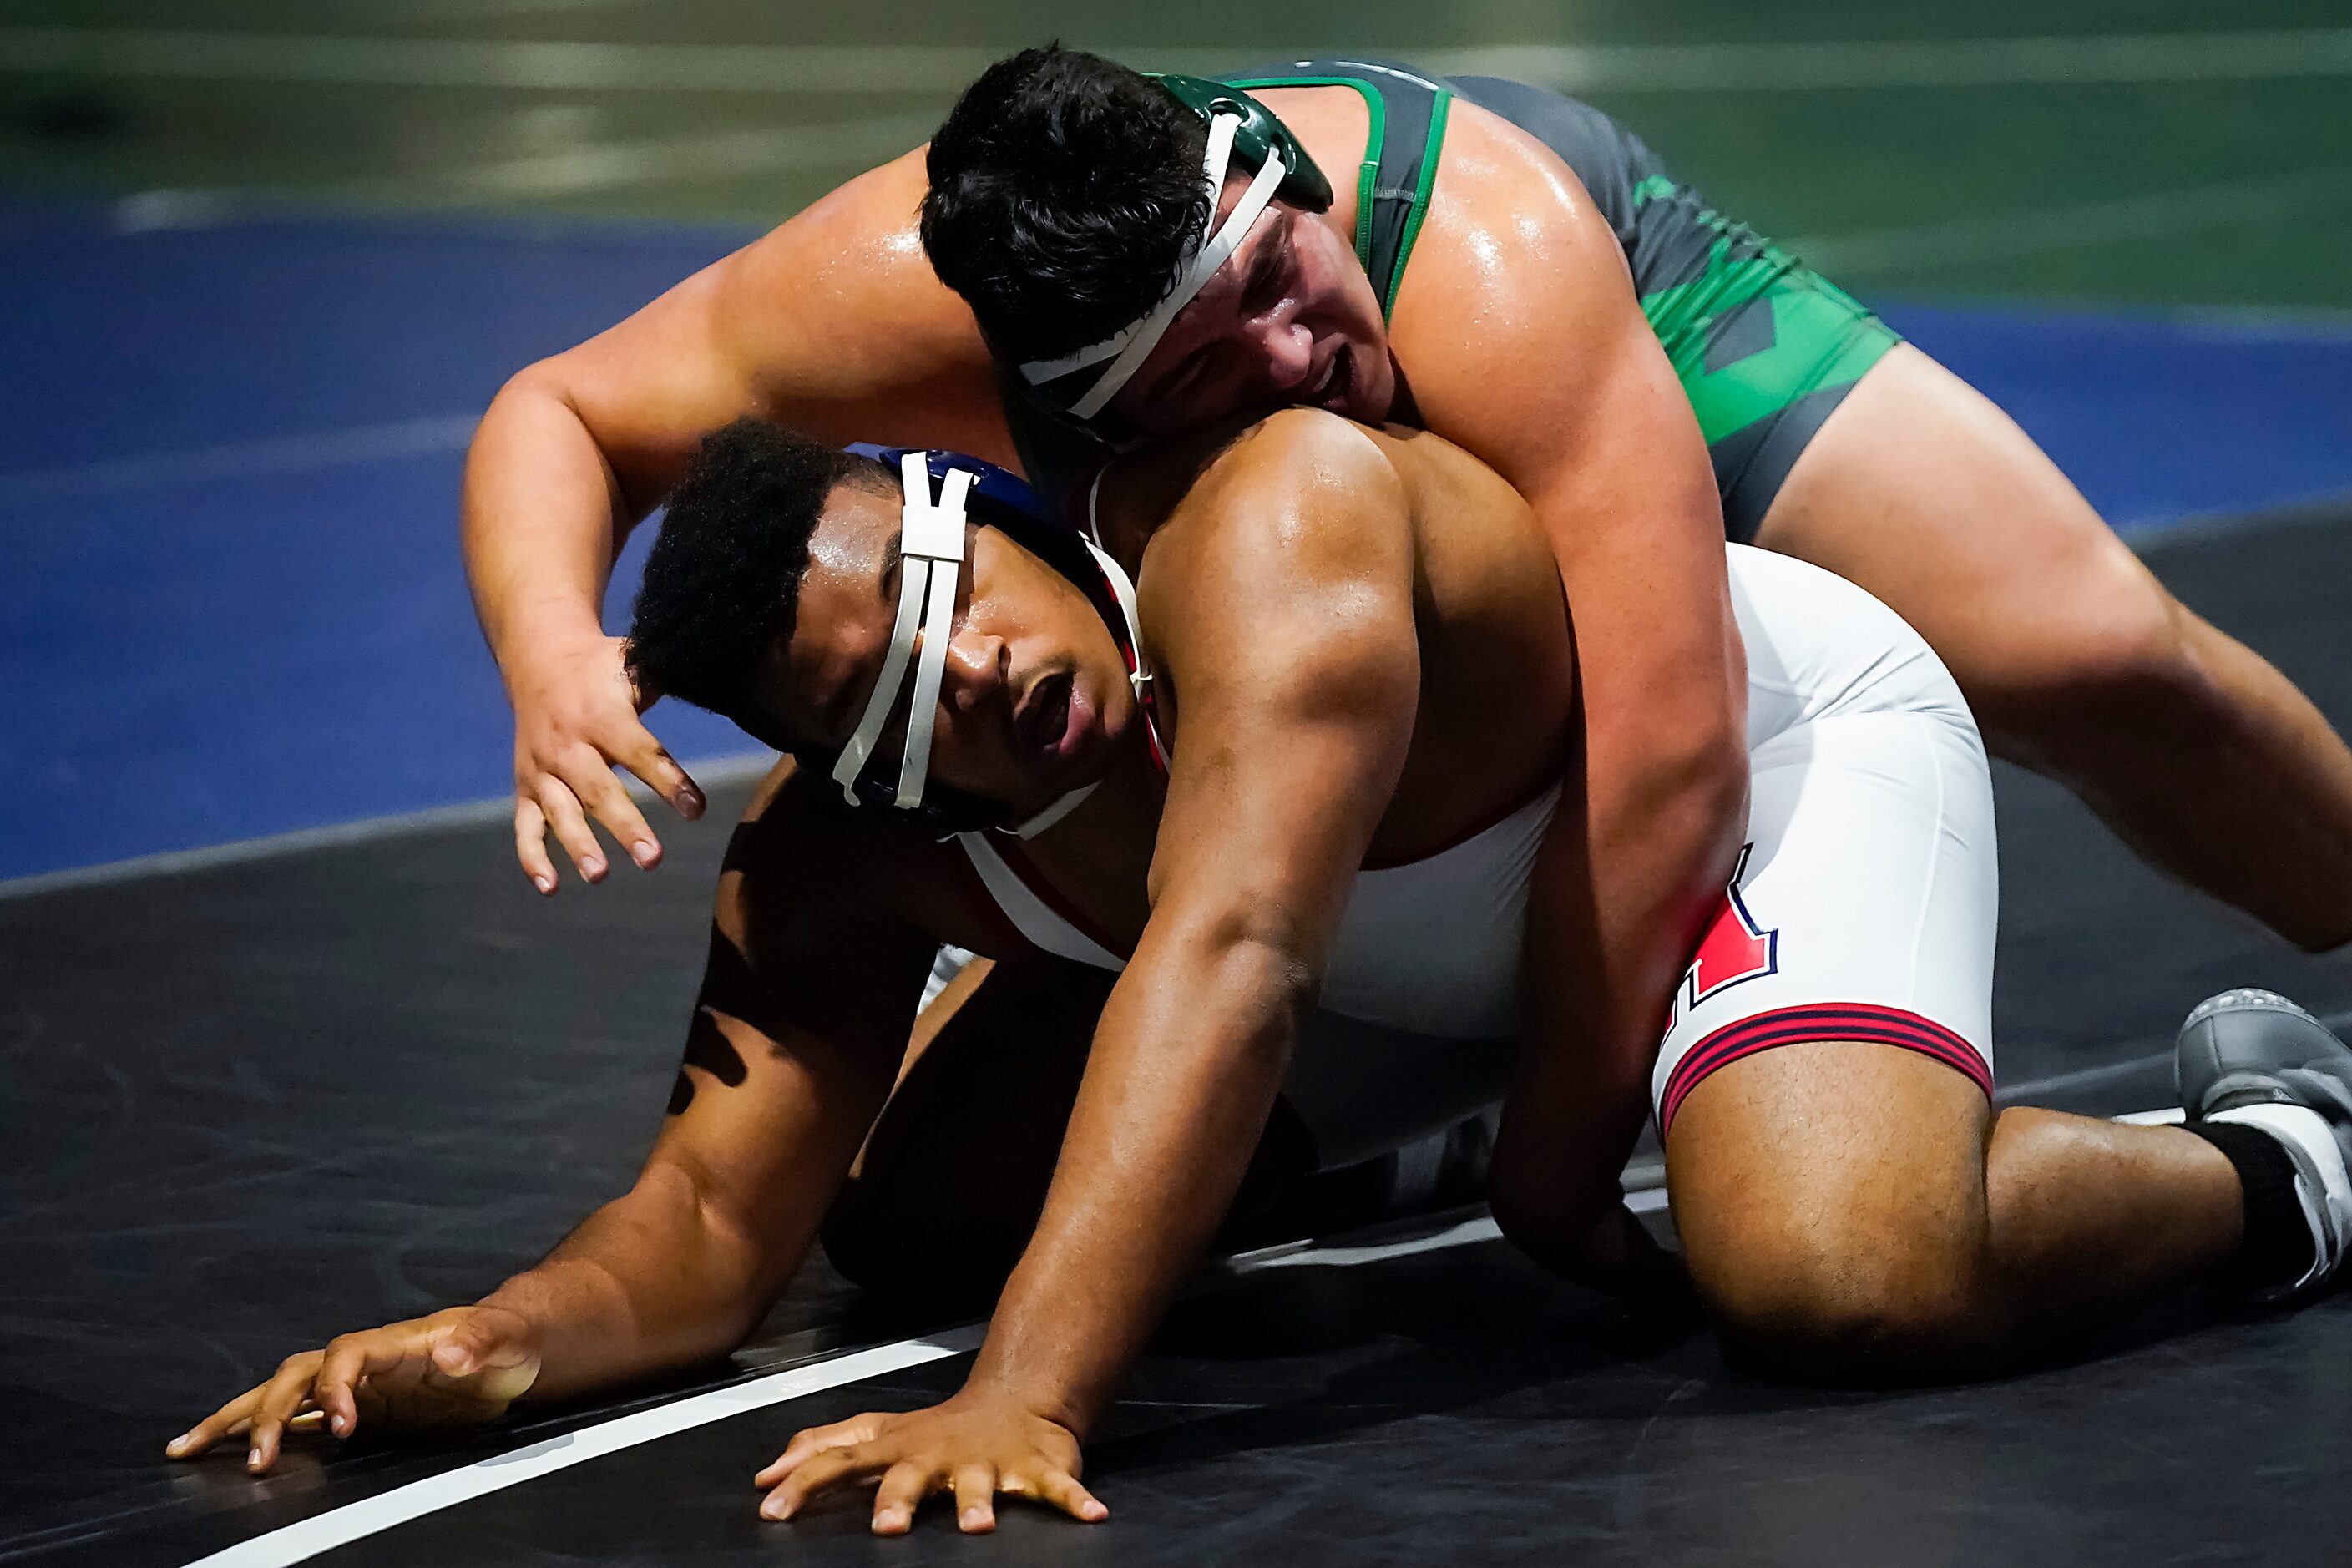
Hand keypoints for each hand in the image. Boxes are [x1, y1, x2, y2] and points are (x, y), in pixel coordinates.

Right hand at [166, 1306, 541, 1472]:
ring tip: (187, 1447)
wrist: (509, 1346)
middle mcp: (363, 1361)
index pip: (345, 1355)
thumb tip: (455, 1350)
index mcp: (394, 1341)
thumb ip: (482, 1342)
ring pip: (282, 1394)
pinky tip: (229, 1452)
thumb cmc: (507, 1338)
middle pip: (297, 1375)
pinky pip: (297, 1419)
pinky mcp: (354, 1409)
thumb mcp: (505, 1338)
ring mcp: (354, 1384)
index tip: (343, 1427)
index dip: (336, 1388)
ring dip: (238, 1419)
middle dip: (270, 1414)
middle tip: (257, 1463)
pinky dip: (257, 1432)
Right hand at [509, 632, 704, 892]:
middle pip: (598, 791)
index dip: (668, 780)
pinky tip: (551, 887)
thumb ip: (669, 676)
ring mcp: (542, 770)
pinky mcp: (525, 788)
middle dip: (625, 827)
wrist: (538, 660)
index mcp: (601, 716)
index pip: (639, 752)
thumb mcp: (632, 661)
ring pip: (560, 813)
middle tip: (653, 860)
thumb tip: (722, 669)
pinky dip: (533, 858)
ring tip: (601, 876)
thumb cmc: (603, 668)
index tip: (696, 809)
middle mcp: (567, 746)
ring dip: (579, 846)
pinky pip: (525, 827)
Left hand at [755, 1385, 1107, 1534]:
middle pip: (910, 1476)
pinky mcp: (1033, 1469)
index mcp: (898, 1448)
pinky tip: (1092, 1516)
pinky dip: (1076, 1501)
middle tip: (885, 1527)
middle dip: (898, 1499)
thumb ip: (825, 1449)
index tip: (771, 1511)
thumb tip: (764, 1474)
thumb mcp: (878, 1434)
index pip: (842, 1462)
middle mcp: (938, 1455)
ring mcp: (986, 1462)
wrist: (1017, 1402)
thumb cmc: (936, 1431)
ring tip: (979, 1526)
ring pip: (981, 1485)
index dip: (805, 1484)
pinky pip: (1058, 1488)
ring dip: (979, 1504)